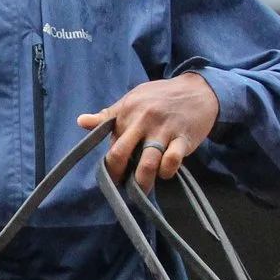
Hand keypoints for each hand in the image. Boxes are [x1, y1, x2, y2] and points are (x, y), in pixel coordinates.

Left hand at [78, 73, 219, 191]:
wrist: (198, 89)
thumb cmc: (160, 97)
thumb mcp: (132, 99)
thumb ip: (108, 115)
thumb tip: (81, 121)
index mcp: (127, 112)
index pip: (111, 144)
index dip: (111, 164)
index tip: (113, 175)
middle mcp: (143, 121)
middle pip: (121, 154)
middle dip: (118, 175)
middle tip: (122, 187)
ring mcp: (163, 130)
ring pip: (147, 163)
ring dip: (142, 182)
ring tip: (141, 190)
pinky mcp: (183, 138)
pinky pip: (172, 161)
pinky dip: (167, 172)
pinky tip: (165, 172)